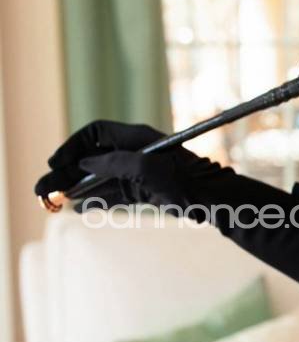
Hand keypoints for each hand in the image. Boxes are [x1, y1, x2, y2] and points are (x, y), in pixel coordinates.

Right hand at [35, 120, 222, 215]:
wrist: (214, 200)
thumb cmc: (185, 180)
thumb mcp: (146, 168)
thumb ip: (113, 163)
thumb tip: (84, 164)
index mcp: (135, 137)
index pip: (94, 134)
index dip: (73, 146)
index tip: (56, 163)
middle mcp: (133, 152)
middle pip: (92, 158)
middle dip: (66, 172)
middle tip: (41, 190)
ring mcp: (137, 173)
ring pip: (99, 179)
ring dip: (75, 188)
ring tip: (51, 201)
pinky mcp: (144, 191)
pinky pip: (113, 194)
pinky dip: (95, 200)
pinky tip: (79, 207)